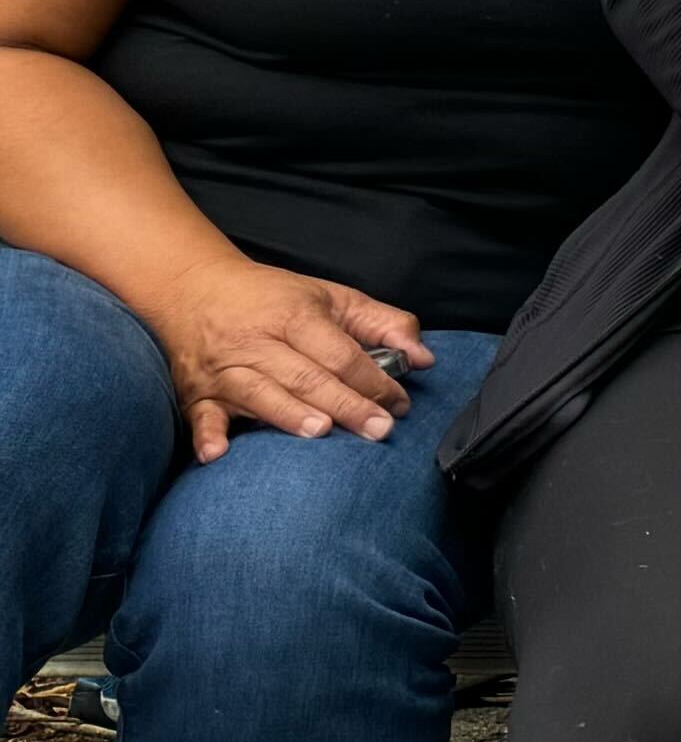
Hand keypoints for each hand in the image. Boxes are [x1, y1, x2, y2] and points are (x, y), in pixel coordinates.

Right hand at [154, 257, 425, 453]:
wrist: (195, 288)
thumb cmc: (275, 299)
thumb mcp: (334, 298)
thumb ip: (384, 324)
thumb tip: (423, 358)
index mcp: (294, 316)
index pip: (339, 353)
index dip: (373, 379)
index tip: (400, 404)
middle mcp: (257, 341)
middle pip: (305, 376)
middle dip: (344, 404)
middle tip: (377, 429)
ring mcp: (224, 369)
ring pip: (258, 393)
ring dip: (287, 414)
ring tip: (319, 431)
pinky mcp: (195, 393)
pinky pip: (200, 416)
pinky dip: (207, 434)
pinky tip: (217, 453)